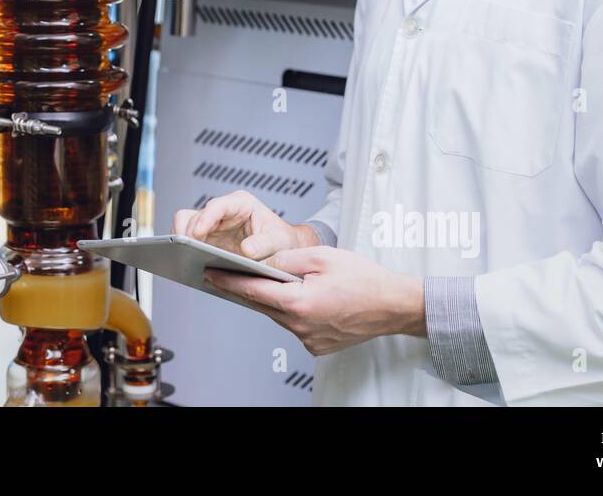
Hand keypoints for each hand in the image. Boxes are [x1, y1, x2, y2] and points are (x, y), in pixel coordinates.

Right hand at [172, 190, 318, 259]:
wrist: (283, 247)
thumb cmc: (281, 239)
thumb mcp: (278, 241)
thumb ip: (264, 244)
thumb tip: (247, 250)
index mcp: (240, 204)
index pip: (217, 206)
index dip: (205, 218)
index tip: (197, 233)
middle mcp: (222, 212)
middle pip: (194, 216)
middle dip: (187, 234)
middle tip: (187, 252)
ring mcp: (212, 226)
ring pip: (185, 227)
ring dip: (183, 242)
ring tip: (186, 260)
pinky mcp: (207, 240)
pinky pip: (188, 241)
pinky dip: (186, 251)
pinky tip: (190, 264)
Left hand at [203, 246, 424, 355]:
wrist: (393, 305)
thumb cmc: (363, 278)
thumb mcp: (321, 256)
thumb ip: (287, 257)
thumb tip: (263, 260)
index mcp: (298, 302)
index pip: (252, 290)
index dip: (227, 281)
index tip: (209, 273)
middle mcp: (300, 325)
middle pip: (262, 305)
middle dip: (243, 289)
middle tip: (223, 274)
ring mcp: (309, 339)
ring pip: (277, 315)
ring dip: (269, 299)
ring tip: (259, 281)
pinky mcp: (317, 345)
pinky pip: (294, 325)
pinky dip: (290, 311)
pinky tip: (294, 297)